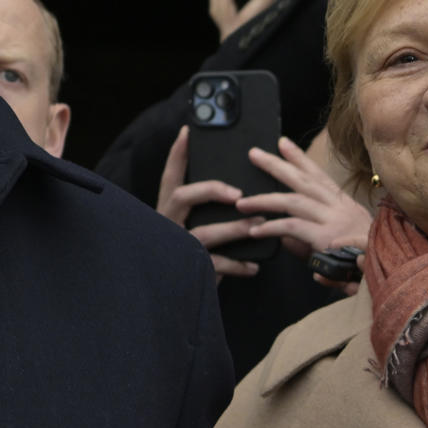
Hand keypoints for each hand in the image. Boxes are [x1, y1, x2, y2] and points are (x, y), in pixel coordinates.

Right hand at [156, 126, 259, 279]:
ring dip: (234, 228)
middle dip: (211, 190)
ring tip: (259, 224)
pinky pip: (216, 264)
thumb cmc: (190, 253)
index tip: (188, 131)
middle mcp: (169, 224)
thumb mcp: (192, 224)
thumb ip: (205, 207)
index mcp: (170, 209)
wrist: (174, 297)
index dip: (178, 153)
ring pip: (204, 232)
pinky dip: (238, 265)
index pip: (171, 176)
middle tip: (238, 192)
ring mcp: (177, 247)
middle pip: (183, 197)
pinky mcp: (190, 270)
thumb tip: (239, 189)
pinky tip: (254, 266)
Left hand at [234, 136, 373, 260]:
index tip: (282, 143)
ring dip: (264, 200)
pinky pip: (292, 227)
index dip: (300, 159)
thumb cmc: (363, 262)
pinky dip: (271, 228)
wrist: (388, 271)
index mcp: (343, 206)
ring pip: (293, 201)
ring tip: (242, 203)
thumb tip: (283, 237)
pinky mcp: (326, 237)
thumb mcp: (335, 247)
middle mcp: (339, 208)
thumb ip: (307, 240)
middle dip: (276, 165)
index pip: (318, 176)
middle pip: (303, 180)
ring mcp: (334, 220)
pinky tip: (255, 231)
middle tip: (253, 154)